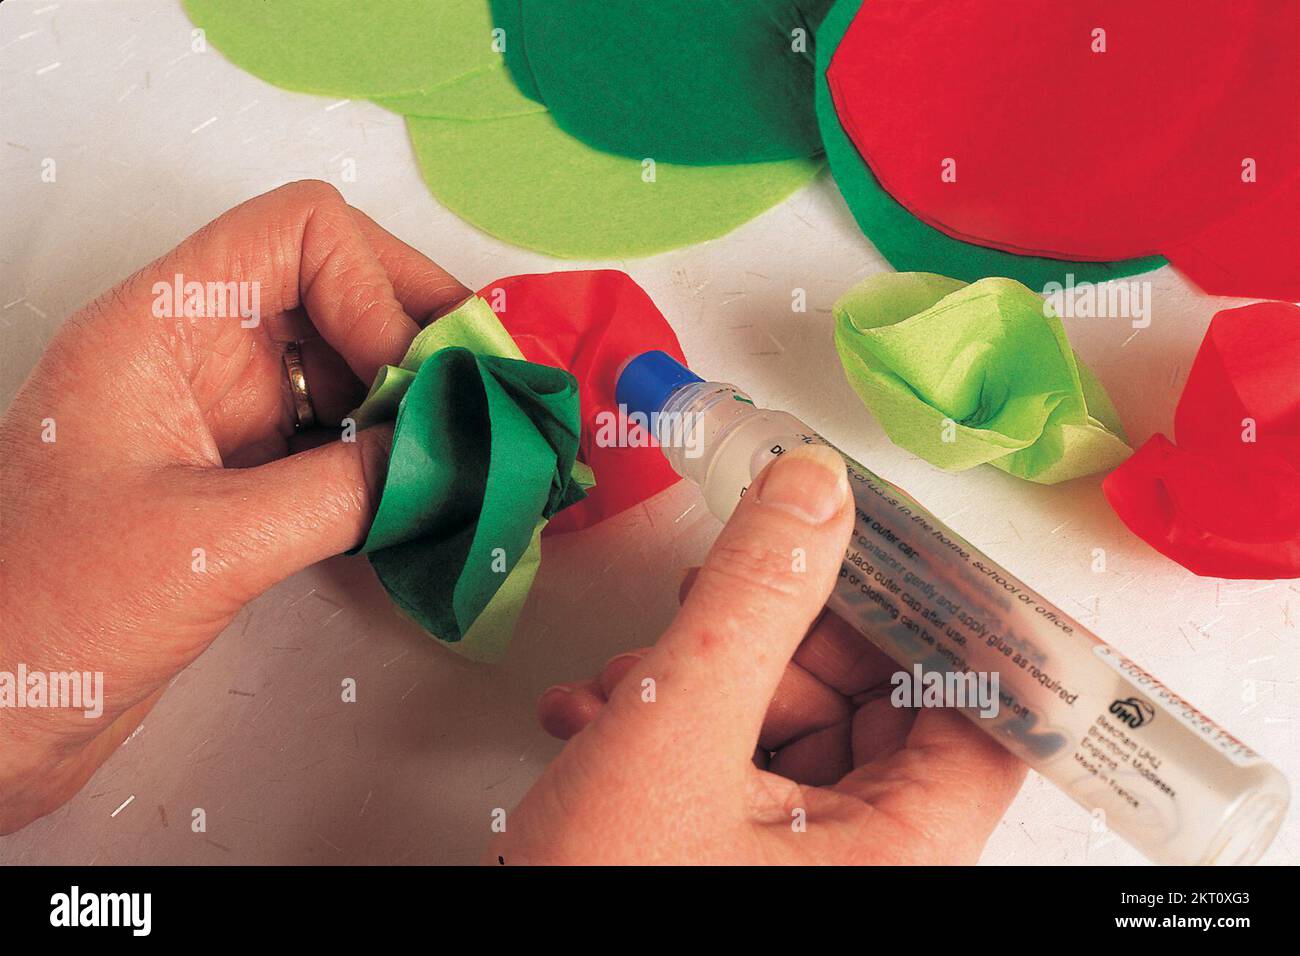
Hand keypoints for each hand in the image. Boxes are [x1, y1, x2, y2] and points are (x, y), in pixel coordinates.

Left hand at [0, 180, 467, 832]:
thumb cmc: (46, 617)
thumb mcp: (210, 544)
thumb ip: (342, 492)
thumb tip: (450, 459)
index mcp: (161, 327)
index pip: (299, 233)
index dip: (375, 286)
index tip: (416, 380)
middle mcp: (196, 355)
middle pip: (337, 290)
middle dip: (420, 338)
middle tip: (489, 401)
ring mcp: (219, 419)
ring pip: (344, 368)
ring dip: (415, 402)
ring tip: (479, 451)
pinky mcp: (236, 483)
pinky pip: (333, 442)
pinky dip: (389, 459)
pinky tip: (432, 494)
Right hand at [492, 445, 1026, 863]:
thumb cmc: (601, 900)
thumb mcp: (677, 730)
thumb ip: (752, 600)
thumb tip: (814, 495)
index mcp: (901, 855)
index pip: (979, 709)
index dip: (932, 615)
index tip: (877, 544)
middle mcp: (867, 865)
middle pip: (872, 708)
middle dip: (780, 641)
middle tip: (724, 600)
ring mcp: (800, 867)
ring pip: (790, 729)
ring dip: (705, 680)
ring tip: (628, 679)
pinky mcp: (738, 863)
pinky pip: (739, 769)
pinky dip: (677, 728)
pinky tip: (601, 717)